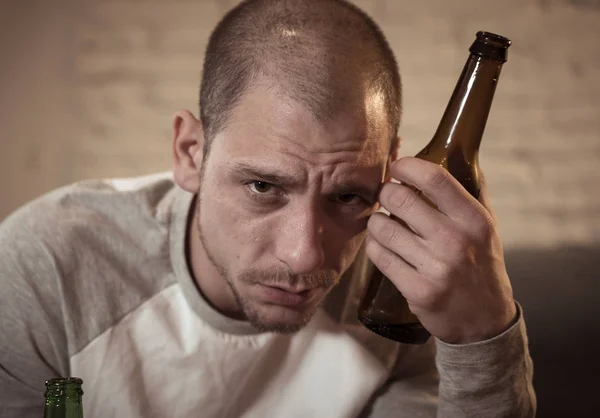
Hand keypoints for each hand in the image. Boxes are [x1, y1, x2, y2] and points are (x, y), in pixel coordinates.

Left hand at [365, 157, 516, 343]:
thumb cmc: (481, 266)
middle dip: (385, 192)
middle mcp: (455, 241)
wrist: (485, 322)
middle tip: (386, 196)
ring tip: (384, 223)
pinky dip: (374, 246)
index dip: (407, 166)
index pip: (434, 178)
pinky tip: (382, 244)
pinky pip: (379, 255)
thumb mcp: (486, 228)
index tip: (398, 167)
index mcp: (474, 219)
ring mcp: (435, 267)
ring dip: (376, 221)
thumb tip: (456, 153)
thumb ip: (471, 192)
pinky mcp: (417, 290)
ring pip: (383, 227)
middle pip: (399, 198)